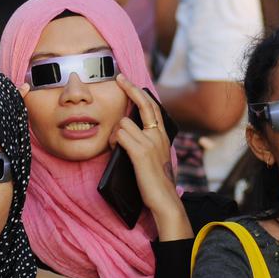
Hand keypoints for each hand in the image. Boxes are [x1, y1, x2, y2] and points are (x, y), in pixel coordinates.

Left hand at [108, 75, 186, 225]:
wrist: (164, 199)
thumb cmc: (156, 181)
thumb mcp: (155, 157)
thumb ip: (147, 143)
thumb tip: (127, 133)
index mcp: (162, 136)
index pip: (153, 107)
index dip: (140, 92)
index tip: (127, 81)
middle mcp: (158, 136)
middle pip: (144, 104)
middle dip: (130, 89)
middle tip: (119, 78)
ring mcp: (150, 143)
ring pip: (123, 123)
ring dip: (115, 134)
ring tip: (116, 147)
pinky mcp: (140, 153)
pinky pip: (120, 136)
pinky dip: (114, 142)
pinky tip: (116, 151)